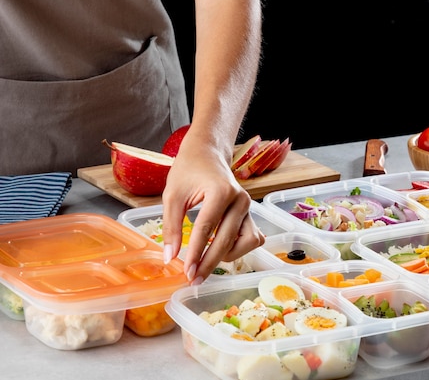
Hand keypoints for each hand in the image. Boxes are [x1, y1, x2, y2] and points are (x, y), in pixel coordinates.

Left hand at [160, 130, 264, 284]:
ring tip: (207, 260)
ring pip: (246, 242)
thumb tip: (170, 257)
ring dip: (228, 255)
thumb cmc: (189, 171)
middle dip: (209, 262)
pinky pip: (252, 238)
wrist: (207, 154)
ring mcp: (249, 208)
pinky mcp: (250, 214)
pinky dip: (239, 248)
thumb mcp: (172, 195)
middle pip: (226, 240)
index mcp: (221, 191)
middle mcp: (240, 200)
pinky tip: (221, 250)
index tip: (186, 272)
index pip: (207, 229)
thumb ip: (171, 227)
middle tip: (193, 278)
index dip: (195, 253)